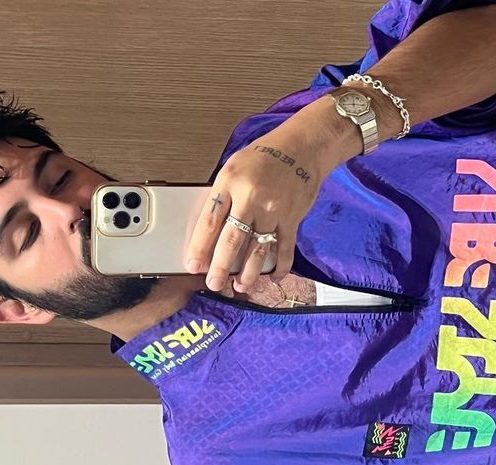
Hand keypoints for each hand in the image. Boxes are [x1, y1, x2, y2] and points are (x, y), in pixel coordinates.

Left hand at [184, 98, 349, 293]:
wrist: (303, 146)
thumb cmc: (265, 156)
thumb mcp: (233, 166)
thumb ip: (222, 196)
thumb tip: (209, 230)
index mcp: (230, 182)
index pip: (210, 221)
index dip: (199, 247)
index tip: (193, 265)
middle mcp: (251, 197)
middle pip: (232, 240)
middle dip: (221, 267)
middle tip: (214, 283)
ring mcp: (274, 209)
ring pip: (258, 249)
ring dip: (249, 273)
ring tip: (241, 287)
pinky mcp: (292, 218)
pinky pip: (284, 248)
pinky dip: (281, 266)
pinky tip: (274, 277)